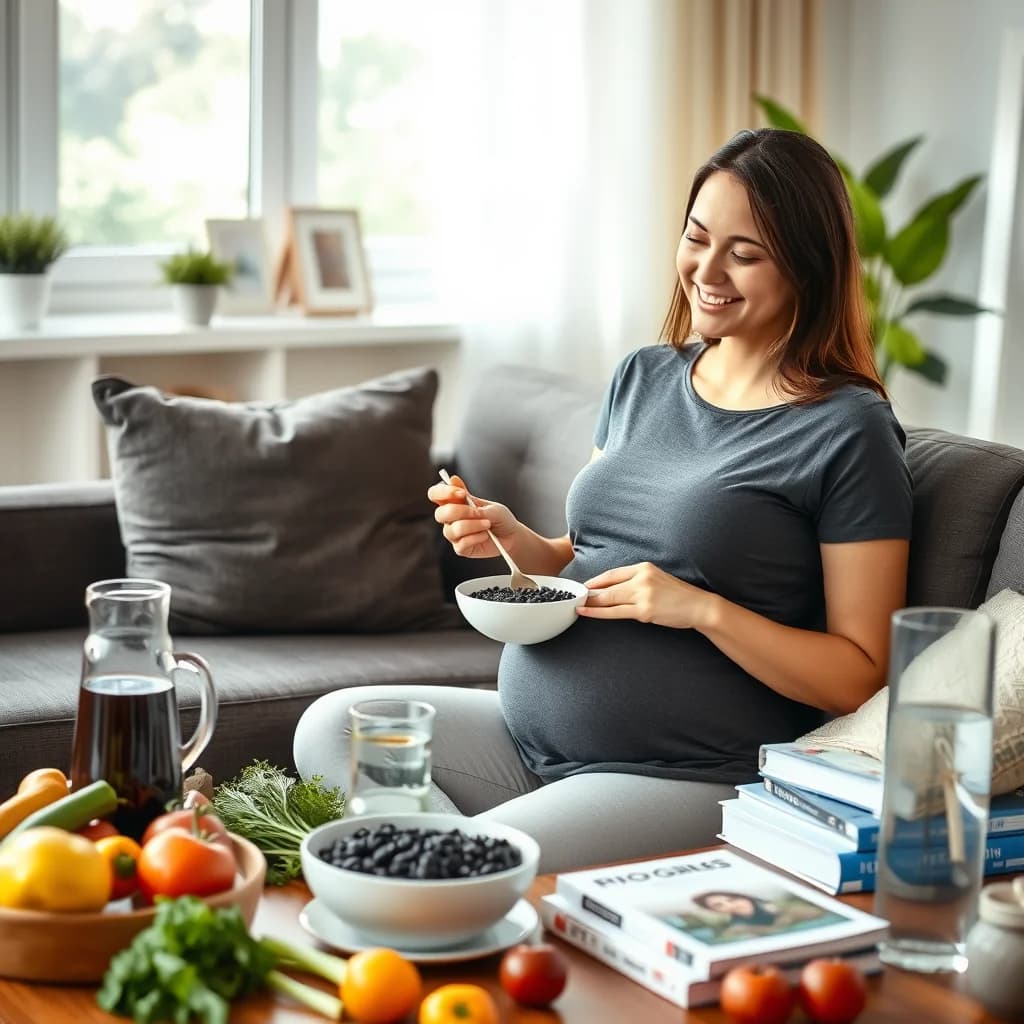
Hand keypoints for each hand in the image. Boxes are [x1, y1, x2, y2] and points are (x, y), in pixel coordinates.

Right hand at [427, 473, 518, 558]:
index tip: (461, 493)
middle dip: (460, 512)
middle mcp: (451, 519)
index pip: (435, 494)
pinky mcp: (461, 548)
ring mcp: (454, 534)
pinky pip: (461, 544)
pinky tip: (484, 535)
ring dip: (471, 525)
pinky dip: (475, 538)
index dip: (443, 492)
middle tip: (478, 512)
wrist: (512, 536)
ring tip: (487, 524)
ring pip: (451, 530)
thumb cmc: (500, 518)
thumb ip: (471, 498)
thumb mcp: (490, 506)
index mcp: (455, 503)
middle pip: (440, 514)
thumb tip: (453, 480)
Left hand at [579, 561, 717, 629]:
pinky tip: (587, 612)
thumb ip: (637, 581)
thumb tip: (613, 590)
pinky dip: (598, 613)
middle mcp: (642, 578)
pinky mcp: (644, 611)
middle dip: (590, 593)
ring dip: (591, 603)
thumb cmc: (678, 595)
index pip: (613, 573)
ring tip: (577, 605)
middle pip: (608, 586)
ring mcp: (643, 595)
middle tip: (575, 597)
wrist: (698, 606)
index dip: (596, 581)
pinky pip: (616, 613)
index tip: (584, 586)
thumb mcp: (657, 579)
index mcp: (644, 568)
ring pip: (609, 599)